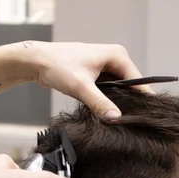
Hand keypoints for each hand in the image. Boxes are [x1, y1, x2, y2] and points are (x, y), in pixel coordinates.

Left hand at [28, 42, 152, 119]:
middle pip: (131, 86)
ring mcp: (106, 66)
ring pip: (120, 89)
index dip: (141, 100)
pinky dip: (107, 99)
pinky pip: (109, 89)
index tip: (142, 118)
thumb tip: (116, 118)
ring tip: (117, 118)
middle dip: (128, 102)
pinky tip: (106, 112)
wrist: (36, 61)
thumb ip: (100, 103)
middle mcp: (115, 58)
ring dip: (116, 102)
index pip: (139, 81)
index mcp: (117, 55)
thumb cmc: (57, 66)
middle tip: (129, 122)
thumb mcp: (81, 87)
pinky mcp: (97, 73)